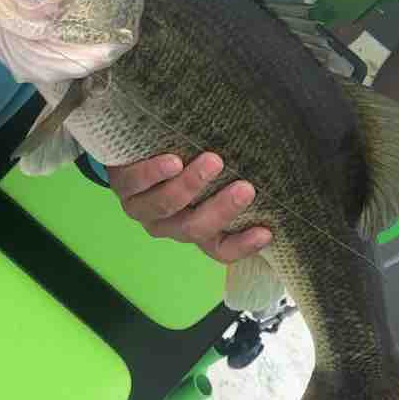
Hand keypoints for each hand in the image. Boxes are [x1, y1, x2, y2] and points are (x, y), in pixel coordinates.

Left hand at [107, 151, 271, 263]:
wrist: (129, 151)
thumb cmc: (180, 160)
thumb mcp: (210, 175)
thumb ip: (233, 176)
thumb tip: (277, 163)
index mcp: (193, 228)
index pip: (220, 248)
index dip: (243, 246)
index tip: (267, 232)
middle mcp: (169, 224)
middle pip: (196, 228)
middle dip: (222, 210)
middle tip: (246, 189)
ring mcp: (143, 208)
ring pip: (167, 206)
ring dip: (191, 186)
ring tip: (212, 162)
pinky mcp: (122, 185)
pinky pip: (136, 183)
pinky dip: (154, 173)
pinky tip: (172, 161)